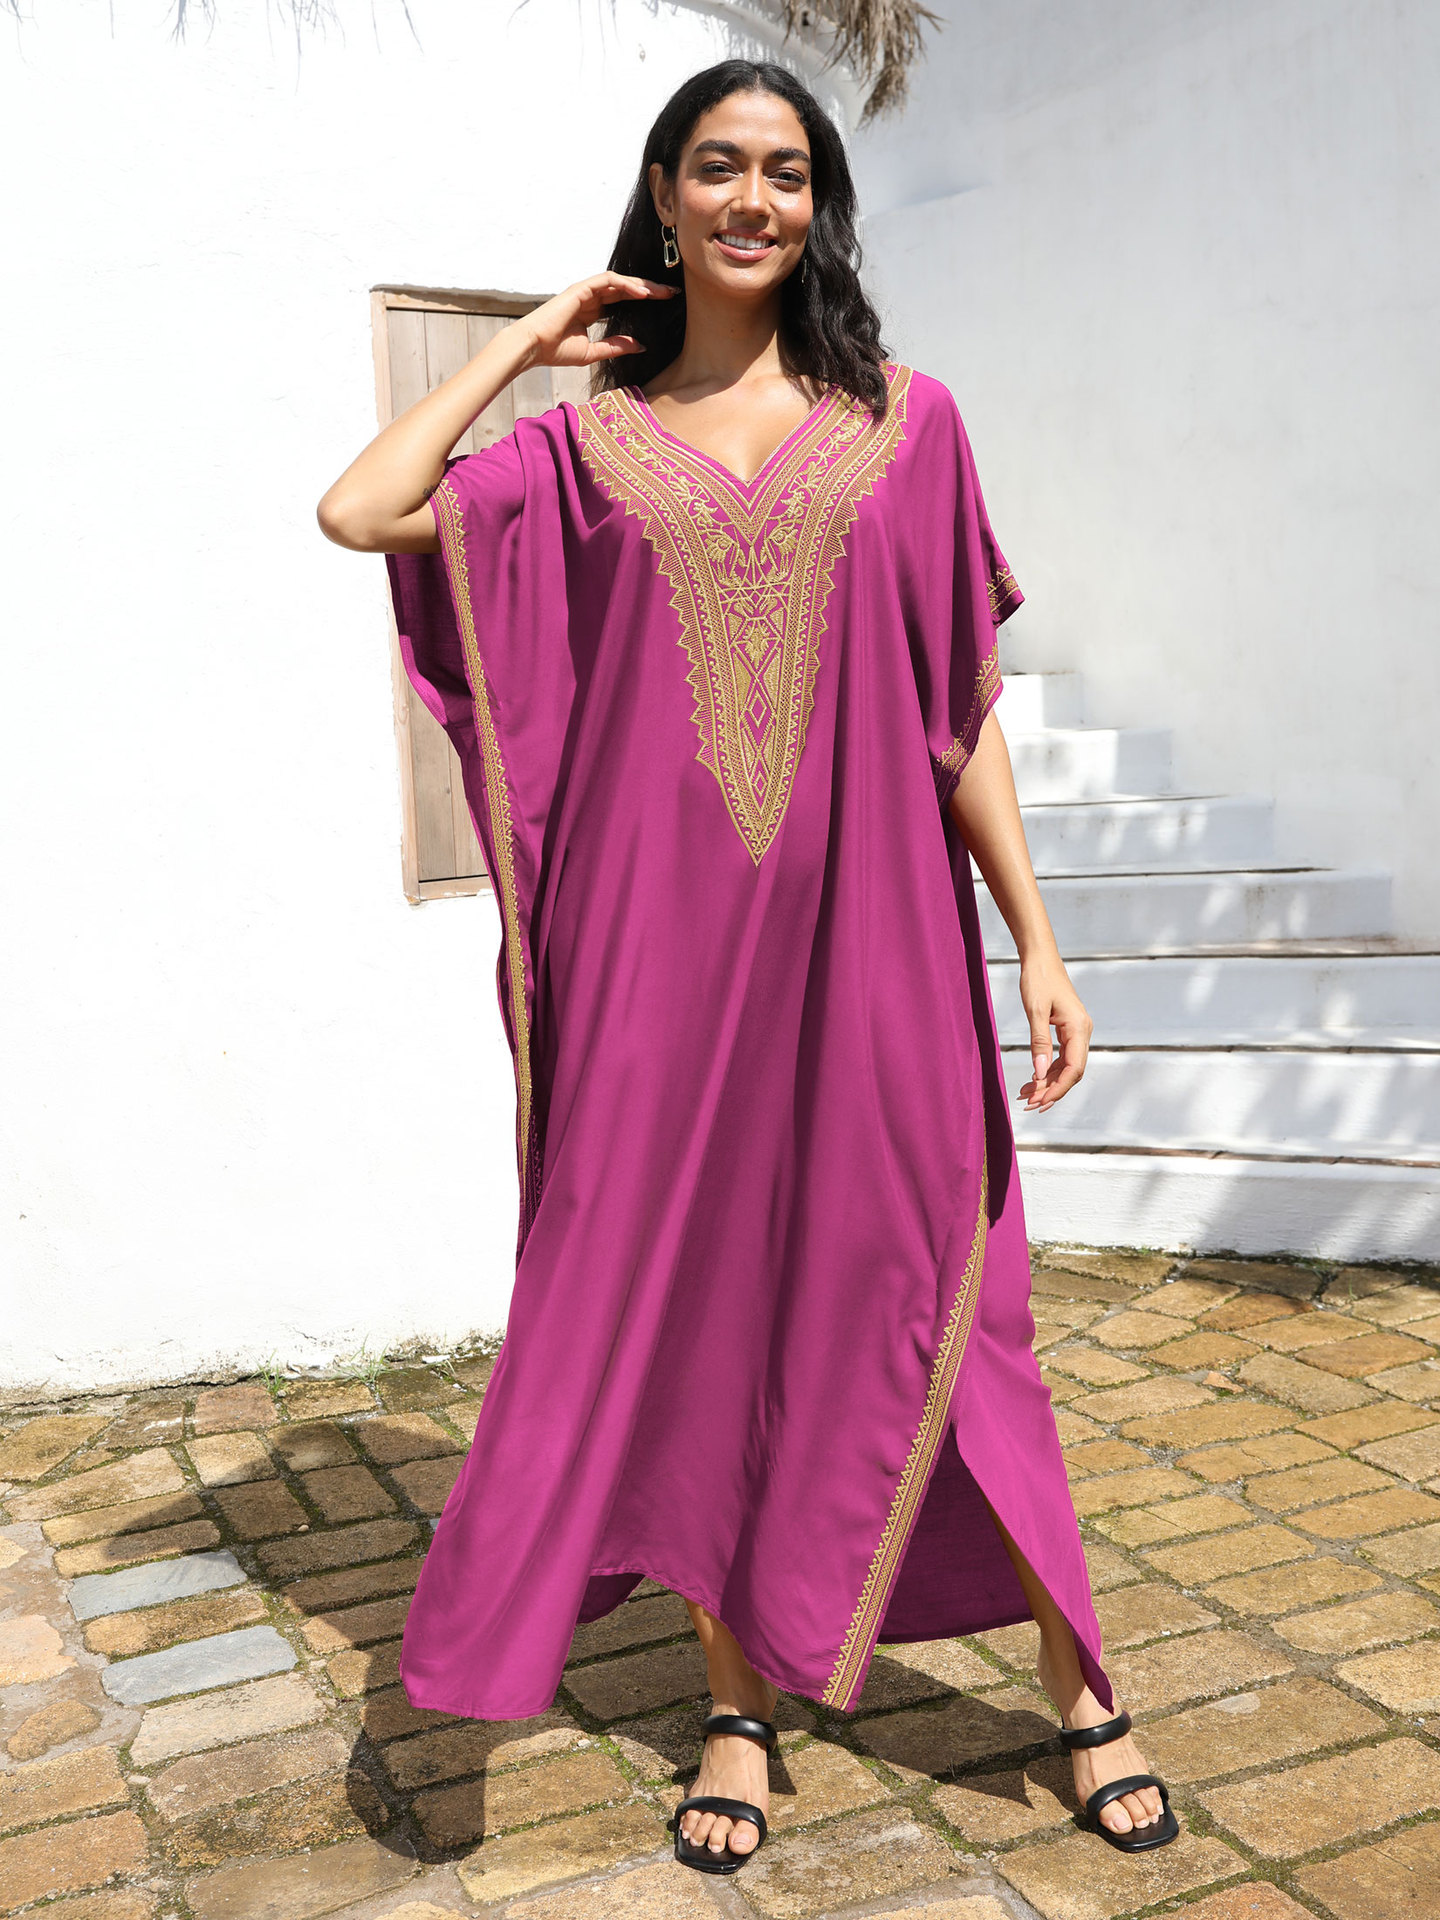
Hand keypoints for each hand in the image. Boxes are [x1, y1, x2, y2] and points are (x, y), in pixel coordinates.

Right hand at [514, 271, 678, 369]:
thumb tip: (641, 346)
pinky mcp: (581, 288)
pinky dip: (626, 285)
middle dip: (650, 289)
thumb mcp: (594, 352)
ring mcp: (585, 291)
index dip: (644, 300)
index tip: (666, 304)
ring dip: (642, 285)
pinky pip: (608, 280)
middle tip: (672, 293)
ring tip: (662, 292)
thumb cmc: (556, 351)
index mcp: (593, 310)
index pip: (624, 300)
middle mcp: (591, 297)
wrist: (533, 348)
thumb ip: (616, 346)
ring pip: (620, 280)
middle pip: (626, 288)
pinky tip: (642, 293)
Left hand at [1016, 953, 1091, 1110]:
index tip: (1039, 1102)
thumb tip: (1040, 1073)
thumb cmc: (1038, 979)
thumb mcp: (1035, 1011)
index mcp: (1079, 1028)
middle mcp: (1083, 1032)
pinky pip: (1062, 1057)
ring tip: (1025, 1096)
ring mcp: (1077, 1031)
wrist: (1041, 957)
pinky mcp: (1069, 1029)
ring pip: (1066, 1067)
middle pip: (1072, 1072)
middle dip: (1051, 1090)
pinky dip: (1048, 1070)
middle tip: (1028, 1105)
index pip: (1073, 1069)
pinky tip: (1033, 1080)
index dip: (1057, 1089)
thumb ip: (1039, 1042)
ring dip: (1048, 1082)